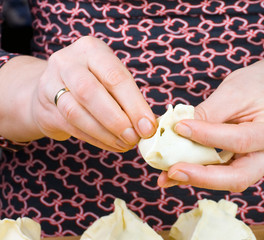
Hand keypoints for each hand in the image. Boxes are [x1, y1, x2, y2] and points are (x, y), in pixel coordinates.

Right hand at [0, 36, 155, 150]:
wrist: (52, 88)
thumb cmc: (94, 82)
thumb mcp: (111, 80)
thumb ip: (130, 98)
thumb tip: (151, 124)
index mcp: (92, 49)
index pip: (115, 76)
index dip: (134, 104)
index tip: (148, 127)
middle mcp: (68, 62)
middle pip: (90, 91)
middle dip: (116, 119)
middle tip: (134, 138)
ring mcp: (50, 83)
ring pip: (76, 112)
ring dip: (105, 133)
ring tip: (125, 144)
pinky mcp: (44, 106)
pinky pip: (70, 126)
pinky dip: (95, 139)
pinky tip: (111, 144)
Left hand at [158, 45, 263, 190]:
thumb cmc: (258, 85)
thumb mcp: (234, 91)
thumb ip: (209, 113)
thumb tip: (177, 132)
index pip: (240, 140)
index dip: (207, 137)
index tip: (179, 128)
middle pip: (238, 177)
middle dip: (202, 177)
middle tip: (172, 171)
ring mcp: (262, 164)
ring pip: (229, 180)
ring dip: (197, 178)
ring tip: (167, 174)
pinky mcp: (248, 166)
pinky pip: (224, 174)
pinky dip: (201, 173)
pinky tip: (178, 170)